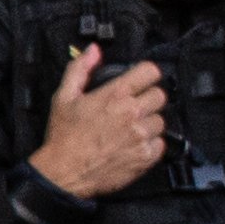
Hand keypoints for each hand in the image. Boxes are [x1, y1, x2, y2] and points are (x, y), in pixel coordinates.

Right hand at [29, 43, 169, 203]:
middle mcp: (132, 114)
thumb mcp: (64, 96)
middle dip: (148, 98)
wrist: (64, 173)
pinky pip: (160, 144)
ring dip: (149, 123)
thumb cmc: (64, 137)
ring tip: (131, 129)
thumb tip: (94, 51)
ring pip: (161, 121)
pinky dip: (150, 144)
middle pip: (160, 96)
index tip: (141, 80)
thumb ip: (80, 69)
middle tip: (134, 107)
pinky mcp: (145, 157)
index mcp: (115, 95)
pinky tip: (134, 144)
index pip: (150, 72)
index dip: (146, 74)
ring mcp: (141, 136)